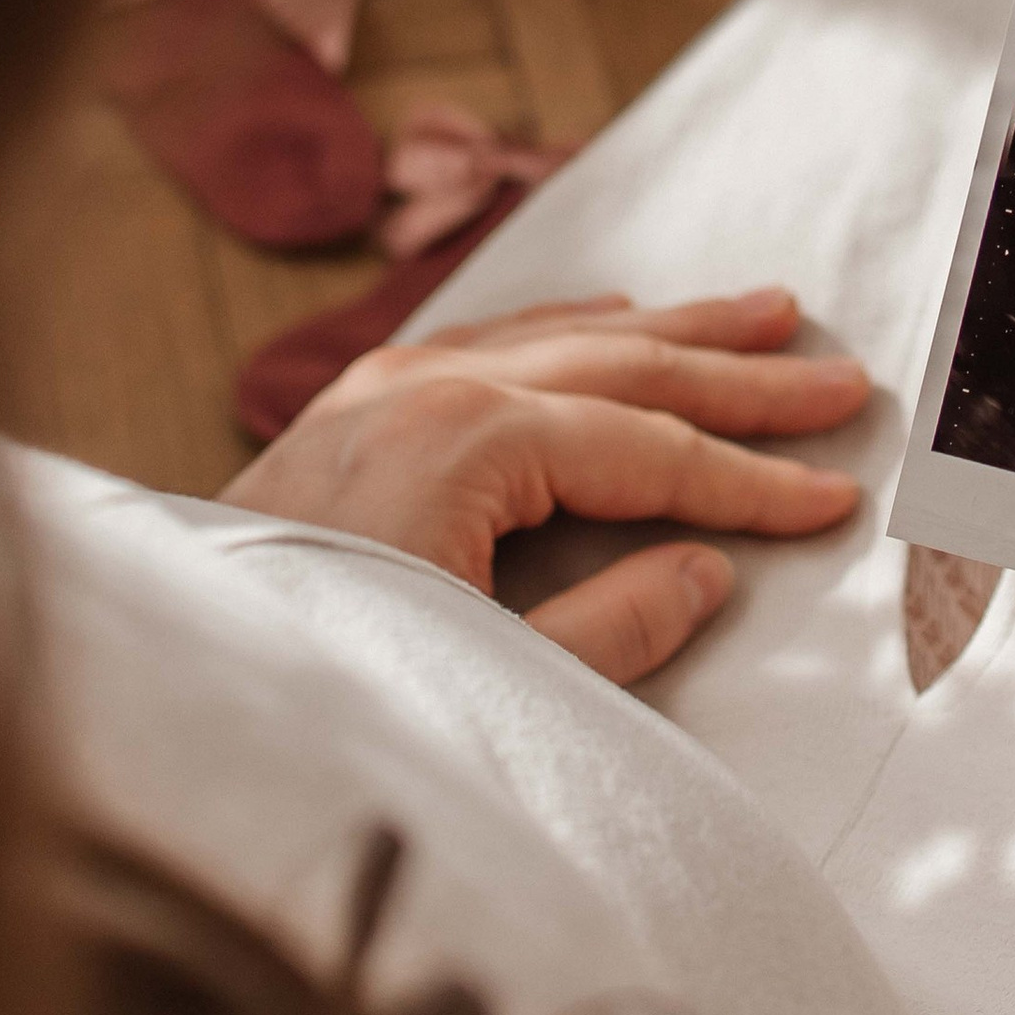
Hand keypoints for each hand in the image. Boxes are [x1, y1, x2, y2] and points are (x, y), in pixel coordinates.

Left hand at [224, 284, 867, 686]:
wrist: (177, 698)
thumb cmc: (325, 690)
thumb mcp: (496, 682)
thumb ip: (615, 628)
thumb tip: (706, 570)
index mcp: (468, 445)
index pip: (652, 452)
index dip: (753, 479)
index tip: (834, 497)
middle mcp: (425, 390)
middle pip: (623, 370)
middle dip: (740, 378)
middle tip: (837, 380)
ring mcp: (380, 390)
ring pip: (560, 338)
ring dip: (669, 331)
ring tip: (762, 318)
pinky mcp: (349, 411)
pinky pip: (488, 341)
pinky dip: (570, 328)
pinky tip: (617, 316)